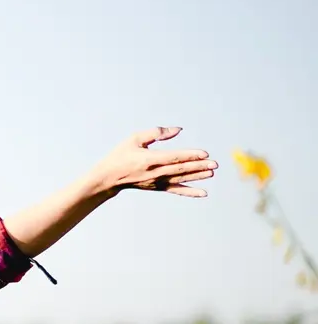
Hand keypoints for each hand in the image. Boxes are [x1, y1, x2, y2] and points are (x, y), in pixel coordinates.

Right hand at [88, 127, 216, 198]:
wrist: (108, 177)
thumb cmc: (121, 155)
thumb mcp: (135, 138)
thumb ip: (156, 133)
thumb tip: (178, 130)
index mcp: (149, 159)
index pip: (174, 157)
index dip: (190, 155)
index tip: (204, 153)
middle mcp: (154, 173)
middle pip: (180, 169)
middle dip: (199, 166)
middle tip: (215, 164)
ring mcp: (157, 182)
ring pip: (181, 179)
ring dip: (197, 176)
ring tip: (212, 172)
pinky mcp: (157, 187)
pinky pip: (176, 190)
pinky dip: (190, 192)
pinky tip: (203, 193)